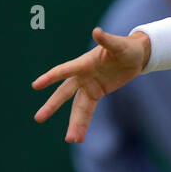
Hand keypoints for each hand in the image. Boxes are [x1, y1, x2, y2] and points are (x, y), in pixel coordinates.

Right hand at [32, 28, 150, 142]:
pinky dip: (84, 123)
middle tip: (38, 118)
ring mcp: (88, 86)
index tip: (36, 85)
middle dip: (53, 106)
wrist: (135, 56)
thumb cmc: (126, 47)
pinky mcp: (97, 93)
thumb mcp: (119, 45)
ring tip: (70, 140)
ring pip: (77, 108)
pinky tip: (79, 137)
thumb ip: (106, 40)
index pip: (64, 71)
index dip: (51, 77)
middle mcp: (82, 76)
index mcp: (83, 63)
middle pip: (64, 94)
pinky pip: (88, 110)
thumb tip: (97, 31)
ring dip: (74, 123)